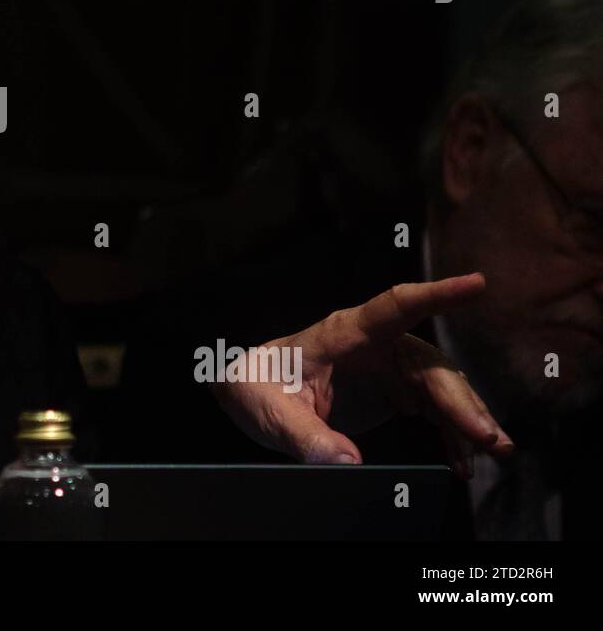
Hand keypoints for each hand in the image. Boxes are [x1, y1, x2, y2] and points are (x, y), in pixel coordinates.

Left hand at [211, 273, 514, 476]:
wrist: (252, 393)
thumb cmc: (257, 387)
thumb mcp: (271, 411)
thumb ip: (304, 435)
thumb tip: (346, 462)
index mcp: (345, 333)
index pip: (395, 305)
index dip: (436, 294)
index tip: (476, 284)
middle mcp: (375, 344)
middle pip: (430, 365)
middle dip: (463, 401)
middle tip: (489, 438)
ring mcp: (387, 367)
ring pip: (441, 388)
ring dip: (468, 419)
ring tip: (493, 451)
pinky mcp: (392, 391)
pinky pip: (433, 409)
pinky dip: (450, 433)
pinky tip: (462, 460)